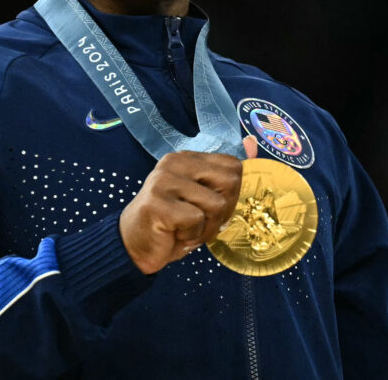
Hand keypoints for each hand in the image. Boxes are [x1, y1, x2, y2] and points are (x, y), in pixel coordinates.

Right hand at [119, 139, 253, 274]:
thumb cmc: (173, 223)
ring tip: (187, 231)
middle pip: (230, 182)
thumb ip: (225, 174)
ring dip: (207, 228)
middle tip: (200, 222)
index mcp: (187, 158)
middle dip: (223, 212)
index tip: (211, 209)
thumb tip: (252, 142)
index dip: (231, 194)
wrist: (135, 245)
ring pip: (216, 204)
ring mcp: (163, 181)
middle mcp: (174, 162)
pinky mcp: (157, 203)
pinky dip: (191, 235)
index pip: (233, 166)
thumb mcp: (202, 196)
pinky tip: (175, 234)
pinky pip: (196, 219)